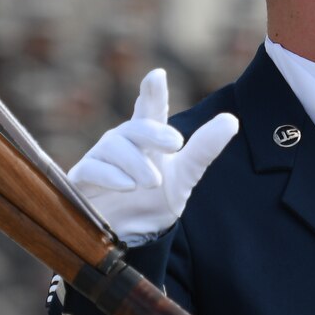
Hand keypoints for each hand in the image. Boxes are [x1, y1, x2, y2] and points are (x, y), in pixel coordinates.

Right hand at [67, 69, 237, 243]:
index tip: (157, 76)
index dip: (152, 92)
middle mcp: (122, 143)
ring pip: (114, 146)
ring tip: (153, 181)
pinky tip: (128, 186)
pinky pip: (92, 168)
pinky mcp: (83, 180)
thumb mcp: (185, 176)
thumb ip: (204, 149)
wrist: (134, 238)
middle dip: (154, 133)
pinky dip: (111, 175)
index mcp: (146, 138)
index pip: (150, 109)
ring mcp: (100, 159)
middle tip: (176, 144)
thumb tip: (231, 120)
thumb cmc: (155, 201)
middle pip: (135, 128)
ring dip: (136, 162)